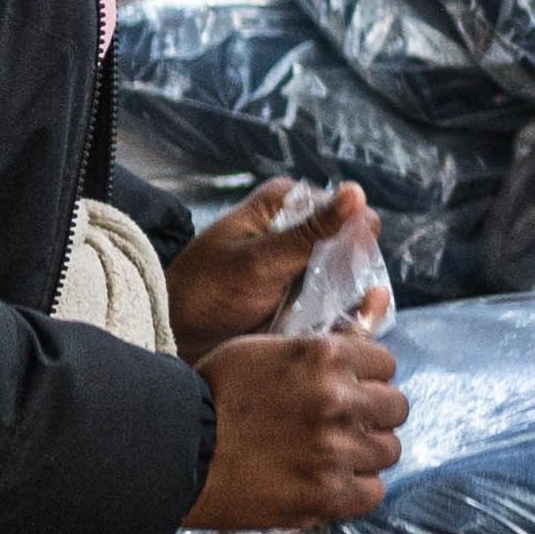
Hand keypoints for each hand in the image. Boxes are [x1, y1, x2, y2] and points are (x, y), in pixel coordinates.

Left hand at [170, 178, 371, 353]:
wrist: (176, 340)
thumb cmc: (205, 291)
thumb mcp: (258, 260)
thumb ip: (310, 233)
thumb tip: (357, 192)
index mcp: (285, 204)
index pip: (347, 210)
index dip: (356, 239)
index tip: (346, 269)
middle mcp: (299, 233)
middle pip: (355, 247)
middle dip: (358, 276)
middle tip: (346, 304)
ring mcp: (305, 270)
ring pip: (353, 280)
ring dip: (355, 303)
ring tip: (347, 322)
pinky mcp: (305, 303)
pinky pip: (340, 307)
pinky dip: (345, 321)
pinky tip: (341, 334)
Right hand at [187, 328, 405, 531]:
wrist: (174, 451)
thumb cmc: (213, 394)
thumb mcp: (266, 349)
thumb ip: (322, 344)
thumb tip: (376, 307)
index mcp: (325, 356)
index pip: (386, 363)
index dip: (367, 378)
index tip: (350, 389)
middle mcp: (339, 400)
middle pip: (395, 407)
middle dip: (373, 415)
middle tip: (342, 424)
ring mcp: (336, 450)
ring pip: (389, 450)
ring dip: (366, 453)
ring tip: (333, 455)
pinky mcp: (326, 494)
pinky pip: (373, 493)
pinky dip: (356, 490)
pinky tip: (329, 483)